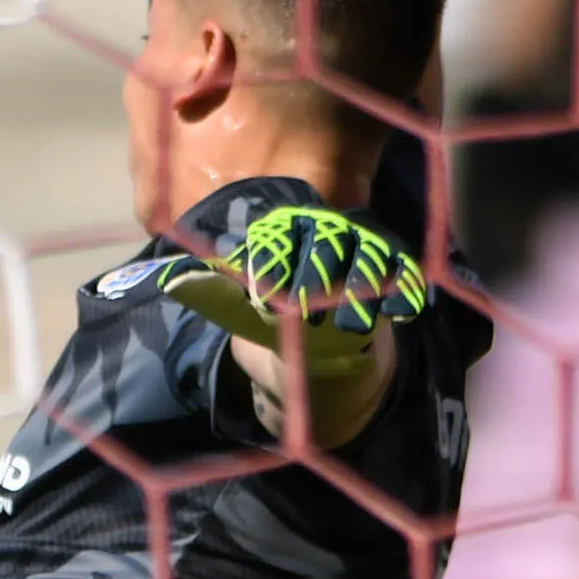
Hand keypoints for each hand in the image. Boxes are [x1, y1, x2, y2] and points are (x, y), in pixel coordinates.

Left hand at [158, 198, 426, 448]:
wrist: (312, 348)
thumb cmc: (269, 320)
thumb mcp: (236, 312)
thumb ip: (212, 294)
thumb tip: (174, 280)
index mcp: (284, 231)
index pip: (281, 235)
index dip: (275, 263)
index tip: (266, 296)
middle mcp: (325, 230)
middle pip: (328, 238)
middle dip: (318, 271)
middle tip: (306, 310)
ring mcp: (361, 249)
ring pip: (370, 252)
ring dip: (363, 284)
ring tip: (351, 325)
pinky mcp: (391, 272)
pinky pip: (403, 273)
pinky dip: (404, 290)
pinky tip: (399, 313)